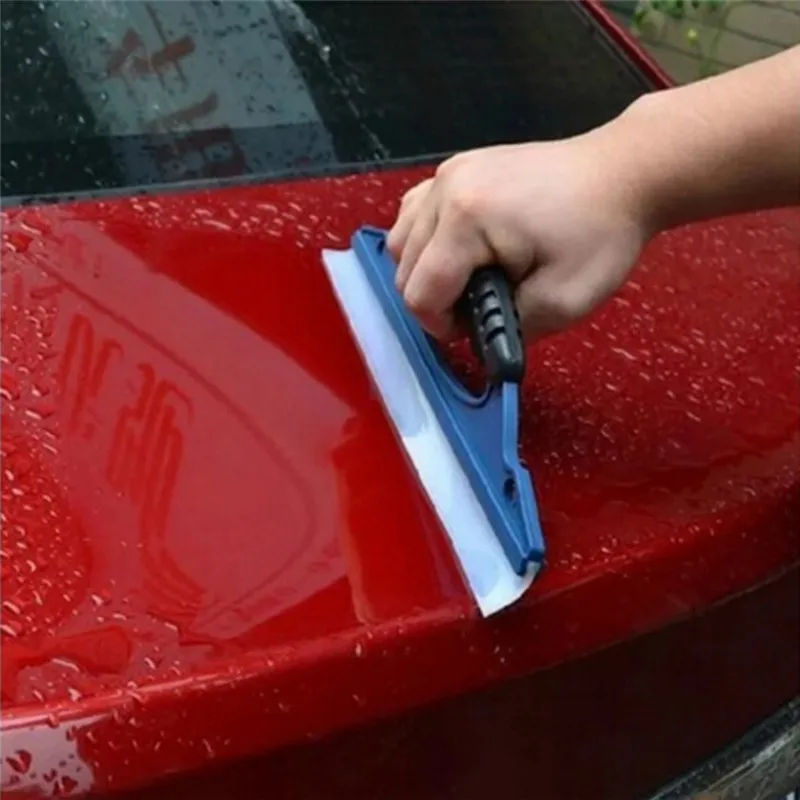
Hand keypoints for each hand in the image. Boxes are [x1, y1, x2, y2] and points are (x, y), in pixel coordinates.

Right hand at [386, 123, 653, 340]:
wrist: (623, 173)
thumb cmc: (602, 233)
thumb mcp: (564, 302)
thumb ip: (509, 331)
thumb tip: (475, 337)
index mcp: (465, 218)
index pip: (420, 294)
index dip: (444, 326)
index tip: (481, 328)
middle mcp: (445, 189)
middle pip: (403, 270)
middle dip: (437, 300)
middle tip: (485, 305)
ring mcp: (447, 172)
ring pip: (401, 241)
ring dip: (426, 272)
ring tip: (472, 278)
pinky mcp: (456, 167)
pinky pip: (415, 214)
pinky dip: (428, 242)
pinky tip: (461, 250)